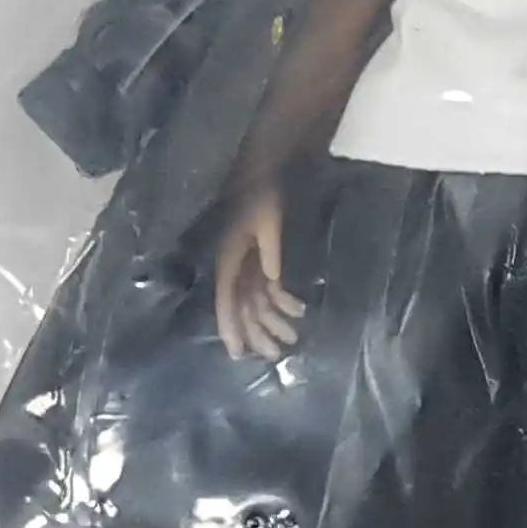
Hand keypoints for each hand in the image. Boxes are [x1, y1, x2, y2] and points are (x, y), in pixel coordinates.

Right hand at [211, 178, 302, 358]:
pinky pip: (270, 288)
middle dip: (257, 332)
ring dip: (273, 320)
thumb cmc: (263, 196)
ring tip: (292, 338)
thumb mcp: (268, 223)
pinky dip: (283, 300)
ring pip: (257, 302)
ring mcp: (248, 265)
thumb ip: (269, 252)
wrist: (265, 172)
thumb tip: (272, 280)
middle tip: (274, 354)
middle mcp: (235, 267)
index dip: (231, 327)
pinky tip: (299, 310)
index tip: (237, 353)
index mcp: (230, 259)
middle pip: (243, 307)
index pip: (226, 300)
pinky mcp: (262, 260)